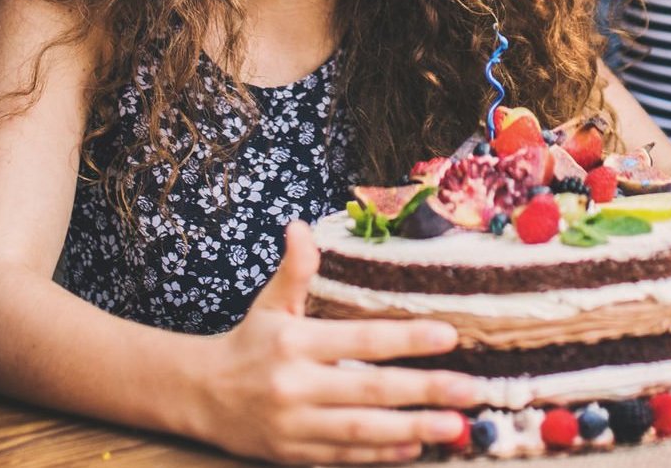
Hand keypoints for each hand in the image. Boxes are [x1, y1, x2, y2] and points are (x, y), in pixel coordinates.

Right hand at [190, 222, 478, 463]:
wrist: (199, 395)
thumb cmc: (248, 343)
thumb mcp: (270, 303)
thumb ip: (295, 270)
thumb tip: (301, 226)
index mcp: (295, 342)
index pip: (360, 339)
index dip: (406, 338)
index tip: (449, 336)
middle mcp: (296, 385)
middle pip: (370, 389)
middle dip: (424, 391)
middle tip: (471, 390)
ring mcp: (296, 424)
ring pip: (362, 430)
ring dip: (412, 429)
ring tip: (455, 427)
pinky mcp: (294, 454)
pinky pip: (344, 456)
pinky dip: (381, 455)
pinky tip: (416, 447)